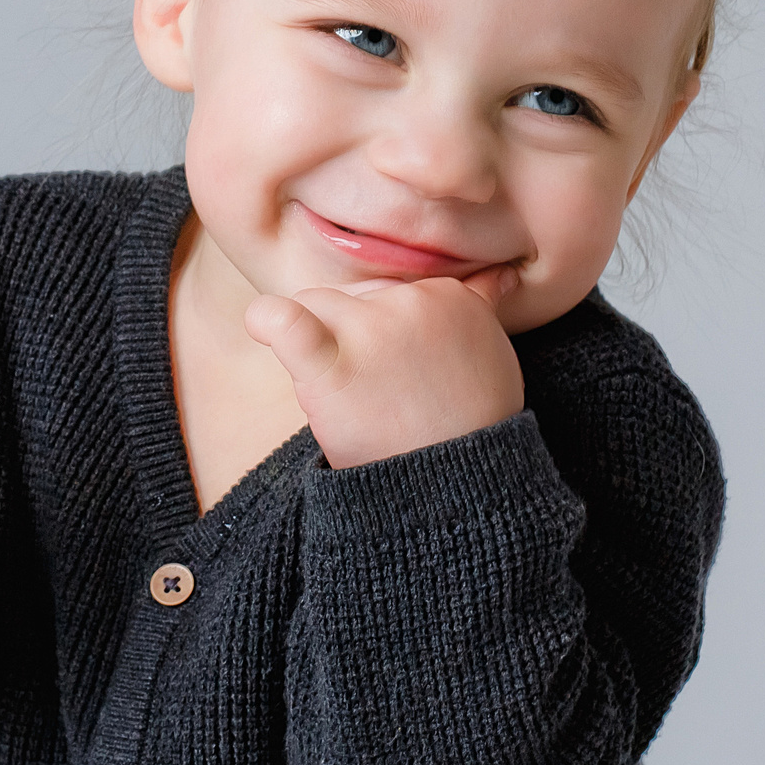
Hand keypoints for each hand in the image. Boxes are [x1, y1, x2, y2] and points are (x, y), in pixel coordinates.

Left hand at [244, 267, 524, 467]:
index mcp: (450, 296)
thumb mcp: (494, 354)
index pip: (390, 290)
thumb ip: (482, 307)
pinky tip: (262, 325)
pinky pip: (284, 321)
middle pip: (351, 296)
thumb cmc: (472, 428)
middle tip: (377, 394)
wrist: (461, 488)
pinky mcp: (333, 363)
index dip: (385, 331)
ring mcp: (371, 329)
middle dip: (352, 337)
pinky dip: (265, 320)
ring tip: (347, 396)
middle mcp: (412, 302)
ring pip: (316, 305)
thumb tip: (501, 275)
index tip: (401, 374)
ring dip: (320, 344)